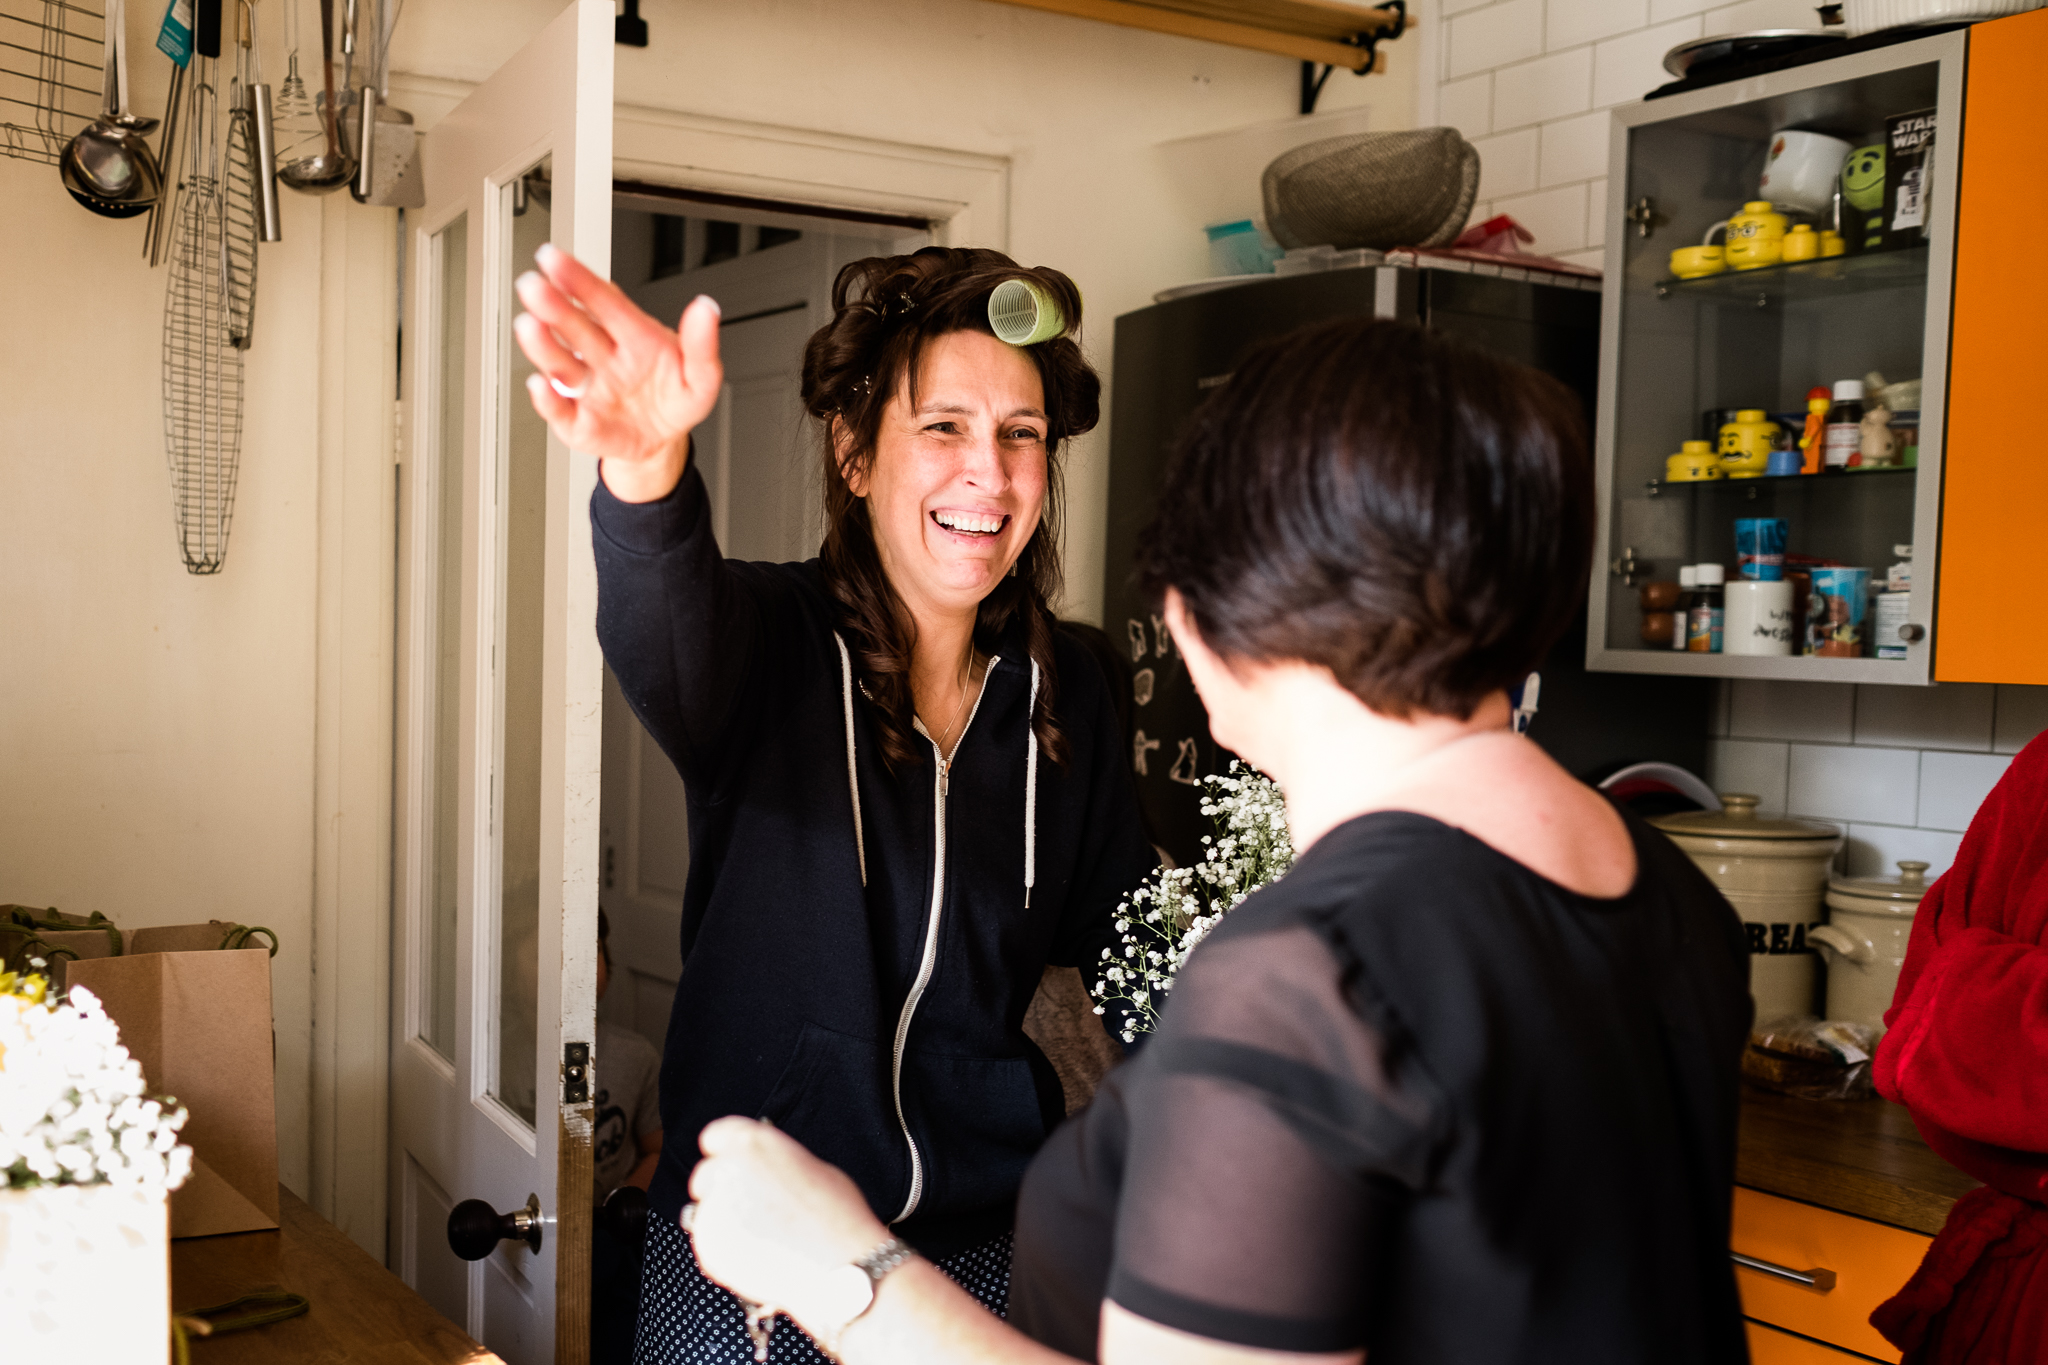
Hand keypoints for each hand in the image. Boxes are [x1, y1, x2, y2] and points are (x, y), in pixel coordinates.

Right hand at [512, 242, 722, 502]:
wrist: (663, 440)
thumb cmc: (675, 399)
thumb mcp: (702, 376)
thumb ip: (702, 344)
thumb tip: (706, 309)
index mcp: (632, 336)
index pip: (604, 302)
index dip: (579, 280)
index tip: (555, 260)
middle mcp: (602, 356)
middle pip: (575, 327)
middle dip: (552, 306)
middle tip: (534, 286)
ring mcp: (587, 387)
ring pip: (561, 363)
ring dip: (543, 345)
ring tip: (530, 327)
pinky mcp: (577, 421)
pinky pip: (559, 409)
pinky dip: (547, 399)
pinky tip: (541, 385)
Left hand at [686, 1118, 891, 1325]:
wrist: (841, 1270)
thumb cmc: (837, 1219)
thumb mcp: (813, 1168)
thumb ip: (776, 1162)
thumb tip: (766, 1169)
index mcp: (753, 1143)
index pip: (716, 1136)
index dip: (725, 1154)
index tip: (731, 1165)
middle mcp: (727, 1171)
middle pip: (708, 1175)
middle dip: (725, 1190)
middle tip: (754, 1208)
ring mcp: (714, 1211)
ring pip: (709, 1212)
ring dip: (728, 1222)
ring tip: (765, 1238)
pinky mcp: (710, 1248)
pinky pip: (711, 1246)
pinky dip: (728, 1251)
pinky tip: (760, 1254)